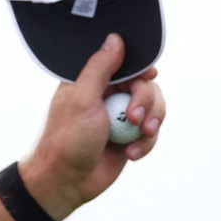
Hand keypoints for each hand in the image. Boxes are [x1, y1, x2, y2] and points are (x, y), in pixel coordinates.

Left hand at [19, 33, 165, 220]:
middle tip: (134, 119)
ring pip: (153, 108)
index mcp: (92, 81)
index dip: (141, 71)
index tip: (148, 78)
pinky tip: (131, 153)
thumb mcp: (82, 99)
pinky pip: (151, 132)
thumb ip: (99, 69)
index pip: (126, 64)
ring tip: (139, 137)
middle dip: (146, 102)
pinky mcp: (128, 136)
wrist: (67, 181)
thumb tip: (114, 39)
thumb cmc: (66, 140)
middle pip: (145, 86)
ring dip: (151, 123)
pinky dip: (146, 143)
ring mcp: (119, 117)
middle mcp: (107, 96)